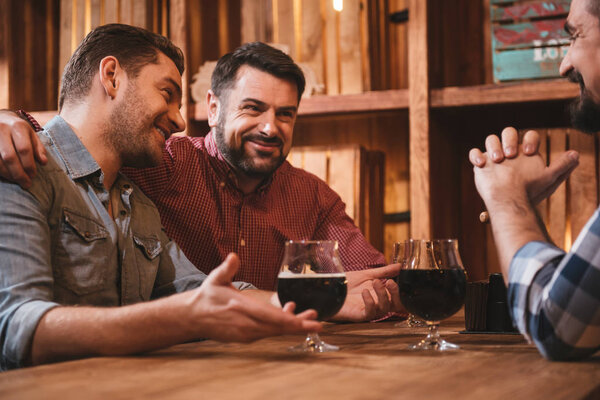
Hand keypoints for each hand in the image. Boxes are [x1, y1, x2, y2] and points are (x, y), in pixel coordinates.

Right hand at [0, 110, 47, 188]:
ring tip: (17, 181)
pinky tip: (7, 176)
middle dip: (18, 173)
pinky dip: (0, 171)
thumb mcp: (31, 134)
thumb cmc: (18, 129)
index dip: (29, 165)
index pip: (24, 149)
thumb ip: (38, 148)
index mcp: (17, 126)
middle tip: (26, 183)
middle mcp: (2, 129)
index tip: (33, 175)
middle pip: (9, 157)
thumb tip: (43, 162)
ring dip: (8, 174)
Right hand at [188, 253, 320, 342]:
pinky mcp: (245, 337)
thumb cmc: (207, 296)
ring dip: (292, 325)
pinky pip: (267, 333)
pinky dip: (280, 326)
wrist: (193, 317)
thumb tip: (233, 256)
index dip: (290, 321)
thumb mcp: (215, 279)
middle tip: (317, 321)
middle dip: (298, 325)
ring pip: (274, 331)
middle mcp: (245, 324)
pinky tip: (290, 316)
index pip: (270, 318)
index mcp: (240, 308)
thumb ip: (226, 268)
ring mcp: (245, 333)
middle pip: (277, 328)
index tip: (305, 320)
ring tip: (309, 317)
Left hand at [332, 264, 404, 321]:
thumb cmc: (348, 285)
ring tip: (376, 282)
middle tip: (391, 282)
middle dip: (396, 294)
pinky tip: (365, 292)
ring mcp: (369, 310)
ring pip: (384, 308)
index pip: (400, 298)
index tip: (404, 280)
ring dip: (382, 294)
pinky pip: (369, 313)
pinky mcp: (359, 315)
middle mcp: (378, 304)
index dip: (404, 293)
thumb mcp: (368, 275)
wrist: (330, 290)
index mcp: (382, 295)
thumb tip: (400, 266)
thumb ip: (384, 272)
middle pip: (396, 305)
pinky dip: (370, 302)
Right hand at [470, 128, 578, 203]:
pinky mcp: (481, 164)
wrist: (509, 202)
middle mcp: (511, 153)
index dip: (530, 139)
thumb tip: (576, 154)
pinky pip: (475, 152)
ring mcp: (495, 157)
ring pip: (491, 139)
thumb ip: (562, 166)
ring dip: (493, 146)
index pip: (530, 135)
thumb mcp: (549, 178)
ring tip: (497, 161)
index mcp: (526, 153)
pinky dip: (476, 156)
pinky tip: (482, 165)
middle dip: (508, 140)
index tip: (530, 152)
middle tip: (509, 155)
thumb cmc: (529, 191)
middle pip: (508, 131)